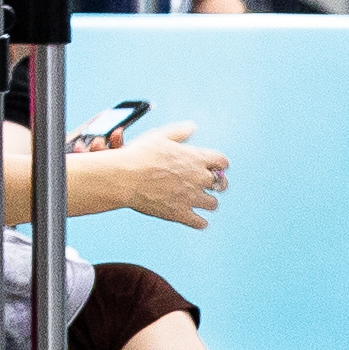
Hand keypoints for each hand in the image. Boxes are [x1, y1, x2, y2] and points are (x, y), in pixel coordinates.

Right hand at [73, 125, 226, 226]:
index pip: (222, 161)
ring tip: (200, 202)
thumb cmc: (139, 154)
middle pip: (222, 184)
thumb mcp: (160, 136)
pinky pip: (200, 223)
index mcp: (196, 157)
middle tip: (213, 186)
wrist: (125, 177)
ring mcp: (191, 197)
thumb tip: (192, 126)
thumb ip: (179, 132)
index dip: (221, 164)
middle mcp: (198, 178)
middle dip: (218, 184)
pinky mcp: (180, 213)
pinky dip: (199, 222)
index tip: (217, 167)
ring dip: (208, 203)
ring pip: (213, 204)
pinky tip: (196, 220)